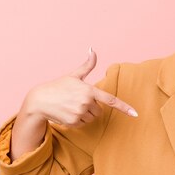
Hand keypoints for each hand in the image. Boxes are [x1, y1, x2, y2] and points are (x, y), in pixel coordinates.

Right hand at [22, 47, 137, 127]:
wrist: (39, 100)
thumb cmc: (58, 86)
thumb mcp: (74, 75)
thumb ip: (87, 65)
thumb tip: (92, 50)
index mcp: (89, 90)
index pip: (110, 100)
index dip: (124, 107)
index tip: (135, 114)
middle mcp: (85, 102)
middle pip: (99, 110)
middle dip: (91, 107)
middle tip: (77, 101)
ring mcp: (79, 113)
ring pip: (92, 118)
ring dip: (85, 114)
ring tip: (71, 106)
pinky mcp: (73, 122)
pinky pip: (83, 124)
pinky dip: (77, 120)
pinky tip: (67, 113)